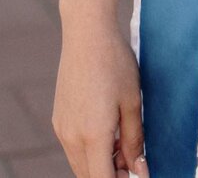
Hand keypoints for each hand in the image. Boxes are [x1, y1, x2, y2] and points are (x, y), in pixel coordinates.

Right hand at [52, 13, 148, 177]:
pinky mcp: (58, 120)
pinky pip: (73, 148)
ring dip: (101, 163)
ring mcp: (62, 129)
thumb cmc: (115, 63)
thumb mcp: (133, 101)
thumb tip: (139, 170)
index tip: (136, 174)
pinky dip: (90, 150)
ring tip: (122, 141)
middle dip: (112, 174)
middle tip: (134, 160)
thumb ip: (135, 140)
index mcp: (93, 134)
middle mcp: (72, 137)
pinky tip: (107, 130)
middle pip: (90, 175)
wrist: (87, 34)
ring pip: (81, 164)